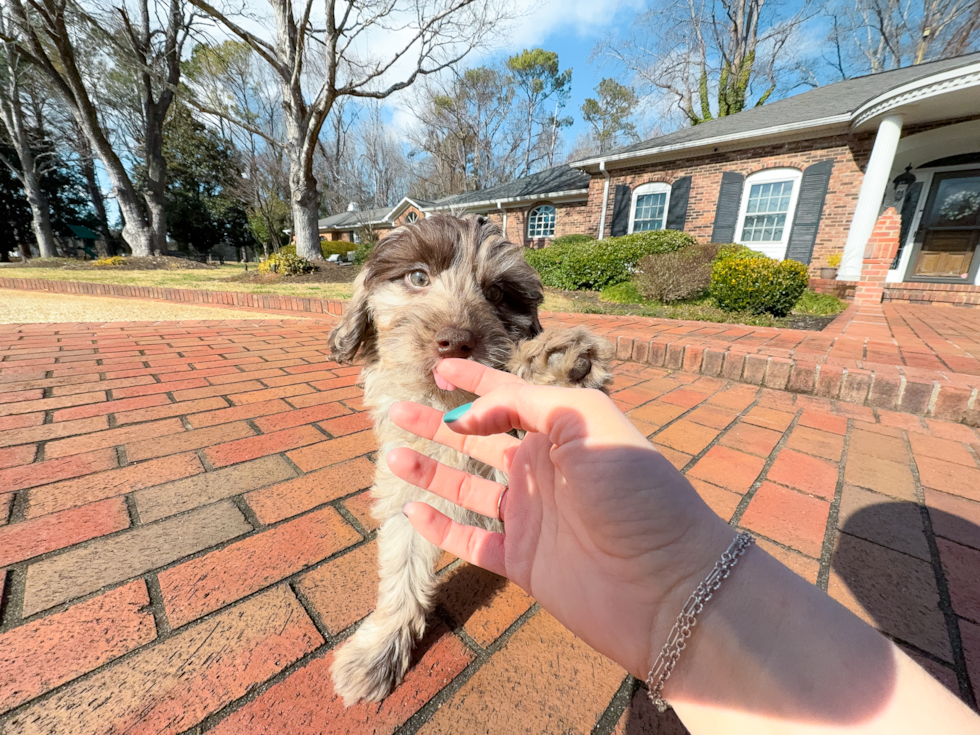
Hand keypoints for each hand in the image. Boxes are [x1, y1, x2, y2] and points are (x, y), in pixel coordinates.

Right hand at [385, 358, 734, 679]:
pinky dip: (441, 527)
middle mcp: (543, 470)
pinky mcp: (523, 560)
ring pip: (466, 488)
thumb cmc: (637, 493)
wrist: (667, 584)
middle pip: (478, 441)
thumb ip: (528, 404)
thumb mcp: (588, 422)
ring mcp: (531, 516)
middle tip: (395, 411)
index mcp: (562, 432)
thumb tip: (470, 416)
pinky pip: (471, 540)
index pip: (509, 396)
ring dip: (429, 471)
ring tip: (391, 454)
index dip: (474, 381)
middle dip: (437, 424)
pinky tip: (413, 511)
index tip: (440, 368)